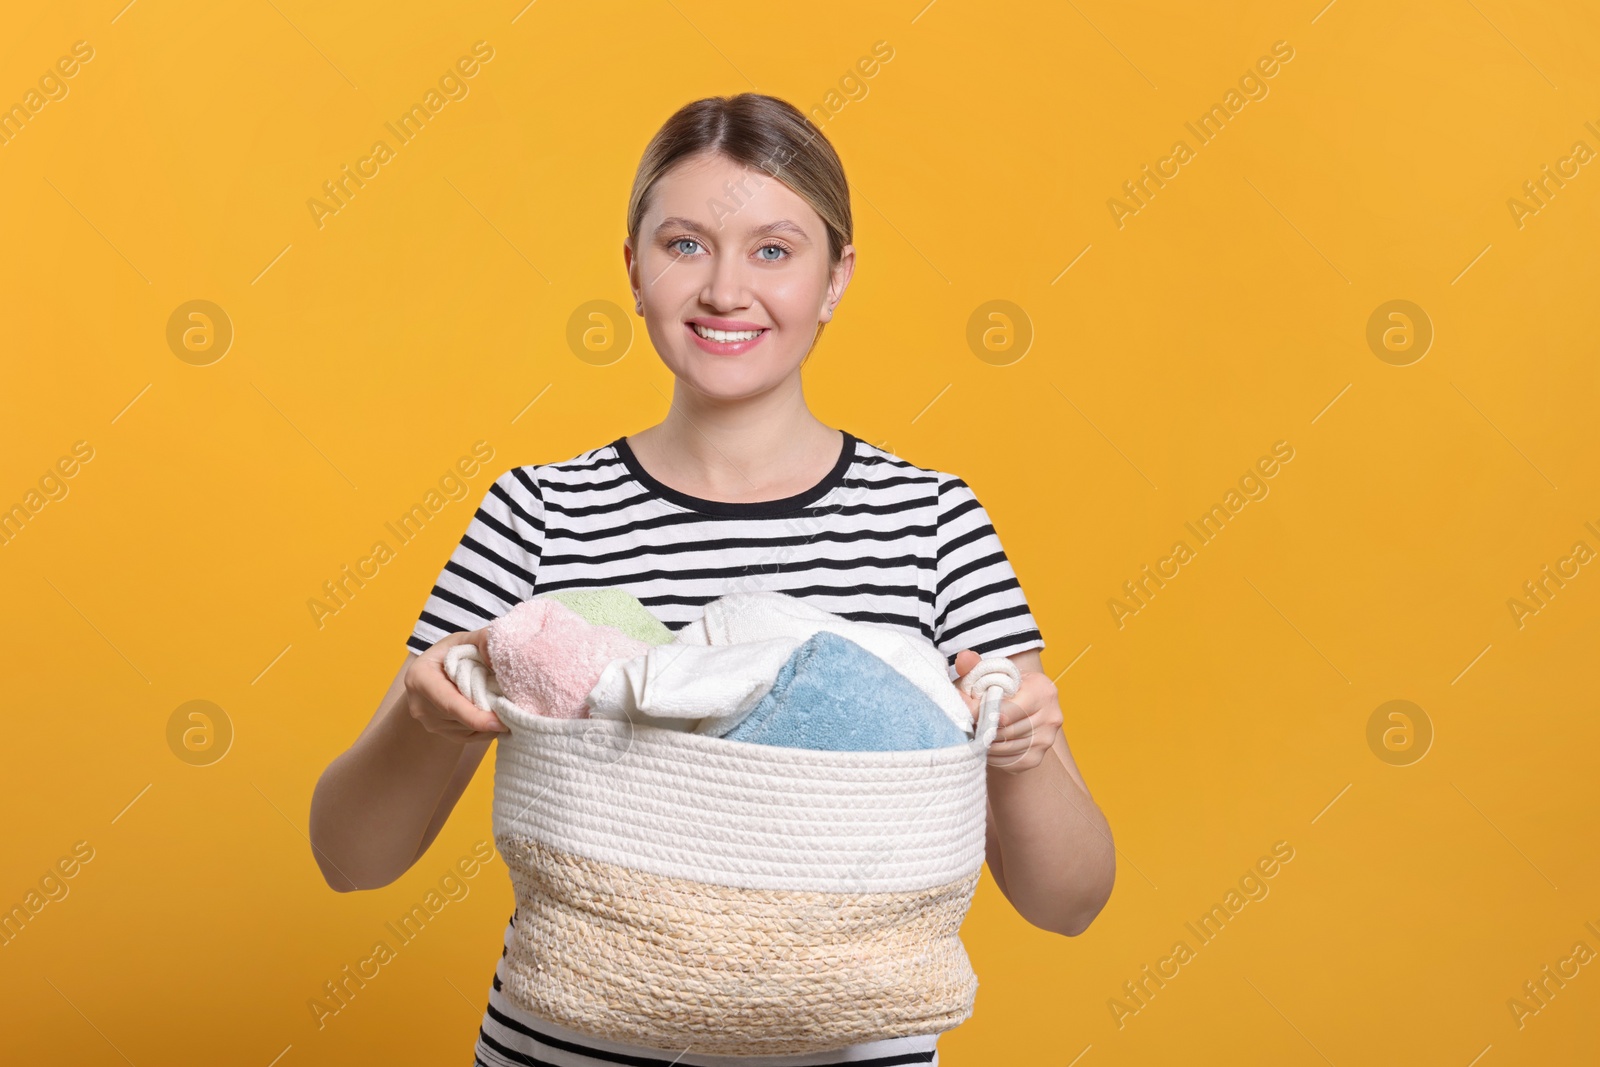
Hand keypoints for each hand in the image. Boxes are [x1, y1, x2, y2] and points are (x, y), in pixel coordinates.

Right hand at [403, 628, 508, 741]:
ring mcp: (430, 723)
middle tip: (514, 704)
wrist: (436, 670)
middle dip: (490, 713)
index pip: (450, 703)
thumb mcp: (463, 640)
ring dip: (489, 719)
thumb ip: (481, 640)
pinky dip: (487, 727)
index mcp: (420, 678)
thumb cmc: (451, 652)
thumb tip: (498, 653)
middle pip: (462, 718)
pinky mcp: (443, 734)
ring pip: (469, 729)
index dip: (475, 715)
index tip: (499, 722)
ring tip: (499, 698)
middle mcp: (420, 706)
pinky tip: (493, 711)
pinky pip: (472, 737)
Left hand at [952, 649, 1061, 773]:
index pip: (1007, 710)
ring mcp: (1046, 740)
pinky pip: (1006, 761)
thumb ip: (975, 666)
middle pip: (1005, 731)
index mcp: (1043, 690)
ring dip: (985, 743)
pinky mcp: (1036, 758)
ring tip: (976, 731)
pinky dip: (992, 755)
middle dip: (982, 728)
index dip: (982, 713)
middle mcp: (1051, 716)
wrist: (1022, 706)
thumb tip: (963, 659)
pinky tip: (987, 743)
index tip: (967, 712)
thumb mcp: (991, 673)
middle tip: (967, 723)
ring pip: (1004, 747)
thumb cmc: (1003, 688)